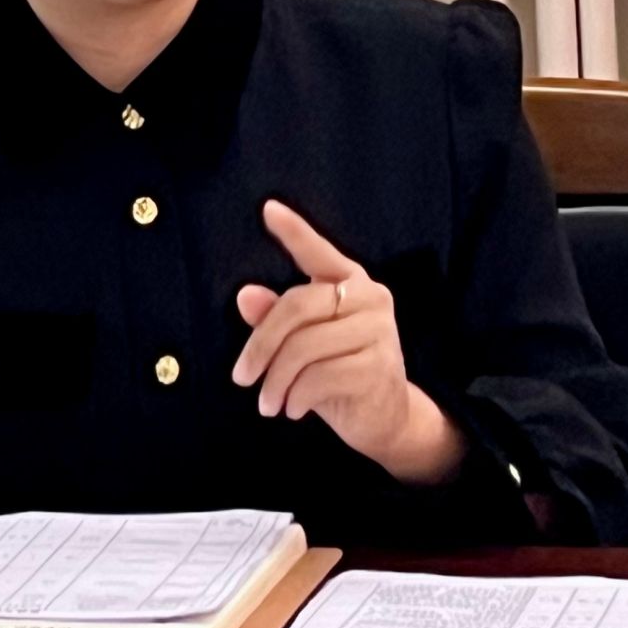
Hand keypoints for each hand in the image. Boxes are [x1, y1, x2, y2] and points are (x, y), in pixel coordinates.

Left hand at [231, 202, 465, 484]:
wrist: (387, 418)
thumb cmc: (338, 372)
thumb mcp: (303, 344)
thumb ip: (276, 317)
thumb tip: (244, 294)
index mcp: (350, 282)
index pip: (318, 252)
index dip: (295, 231)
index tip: (268, 209)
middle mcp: (369, 297)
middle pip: (296, 307)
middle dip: (260, 346)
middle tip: (241, 377)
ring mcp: (378, 331)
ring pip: (303, 348)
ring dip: (275, 382)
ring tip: (268, 404)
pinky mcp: (378, 367)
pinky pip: (318, 378)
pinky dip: (296, 397)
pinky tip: (293, 408)